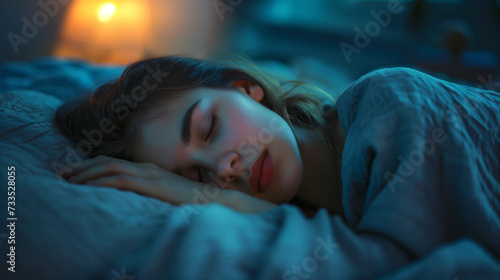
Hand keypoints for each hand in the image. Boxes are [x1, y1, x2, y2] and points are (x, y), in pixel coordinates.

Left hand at [61, 155, 277, 212]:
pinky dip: (102, 181)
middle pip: (106, 161)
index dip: (89, 166)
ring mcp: (149, 174)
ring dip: (86, 173)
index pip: (112, 162)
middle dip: (81, 167)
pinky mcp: (153, 183)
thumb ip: (148, 191)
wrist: (211, 200)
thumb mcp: (163, 194)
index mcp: (147, 169)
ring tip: (68, 181)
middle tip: (61, 175)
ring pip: (110, 167)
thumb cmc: (189, 200)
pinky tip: (88, 187)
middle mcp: (145, 167)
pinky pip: (122, 179)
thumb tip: (130, 197)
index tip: (72, 173)